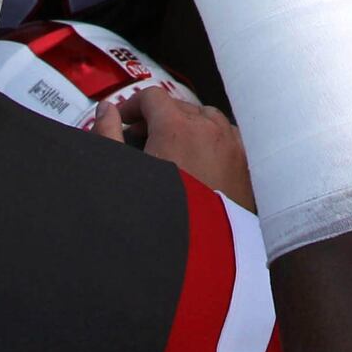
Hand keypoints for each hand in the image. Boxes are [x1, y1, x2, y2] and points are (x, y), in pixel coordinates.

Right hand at [92, 85, 255, 206]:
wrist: (200, 254)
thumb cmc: (158, 215)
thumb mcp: (124, 174)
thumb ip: (108, 135)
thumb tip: (105, 110)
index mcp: (177, 127)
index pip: (152, 97)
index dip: (132, 106)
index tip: (122, 122)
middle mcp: (209, 129)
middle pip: (179, 107)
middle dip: (157, 118)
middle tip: (140, 139)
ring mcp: (232, 145)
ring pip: (207, 118)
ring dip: (188, 125)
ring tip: (172, 149)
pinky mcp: (245, 164)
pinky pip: (229, 136)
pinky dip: (213, 139)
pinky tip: (201, 161)